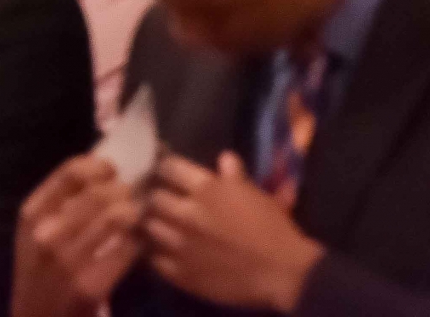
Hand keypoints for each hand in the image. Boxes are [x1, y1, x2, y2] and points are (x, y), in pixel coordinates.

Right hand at [14, 154, 142, 316]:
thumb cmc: (40, 268)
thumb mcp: (36, 229)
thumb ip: (60, 199)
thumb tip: (103, 165)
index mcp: (31, 213)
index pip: (71, 172)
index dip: (100, 166)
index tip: (113, 170)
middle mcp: (46, 235)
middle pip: (100, 192)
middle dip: (124, 189)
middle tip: (134, 194)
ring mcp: (68, 262)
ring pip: (117, 217)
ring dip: (134, 212)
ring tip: (136, 215)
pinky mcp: (91, 286)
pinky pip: (127, 249)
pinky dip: (137, 242)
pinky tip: (135, 243)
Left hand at [144, 153, 324, 313]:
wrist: (280, 272)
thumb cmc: (272, 228)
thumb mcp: (255, 194)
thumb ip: (234, 176)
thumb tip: (224, 158)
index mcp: (206, 189)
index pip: (169, 168)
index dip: (165, 167)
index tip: (164, 169)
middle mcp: (187, 214)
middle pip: (153, 197)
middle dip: (155, 194)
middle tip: (158, 197)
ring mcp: (180, 245)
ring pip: (149, 227)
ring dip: (153, 223)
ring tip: (157, 223)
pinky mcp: (179, 272)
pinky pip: (155, 258)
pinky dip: (156, 252)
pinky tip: (162, 250)